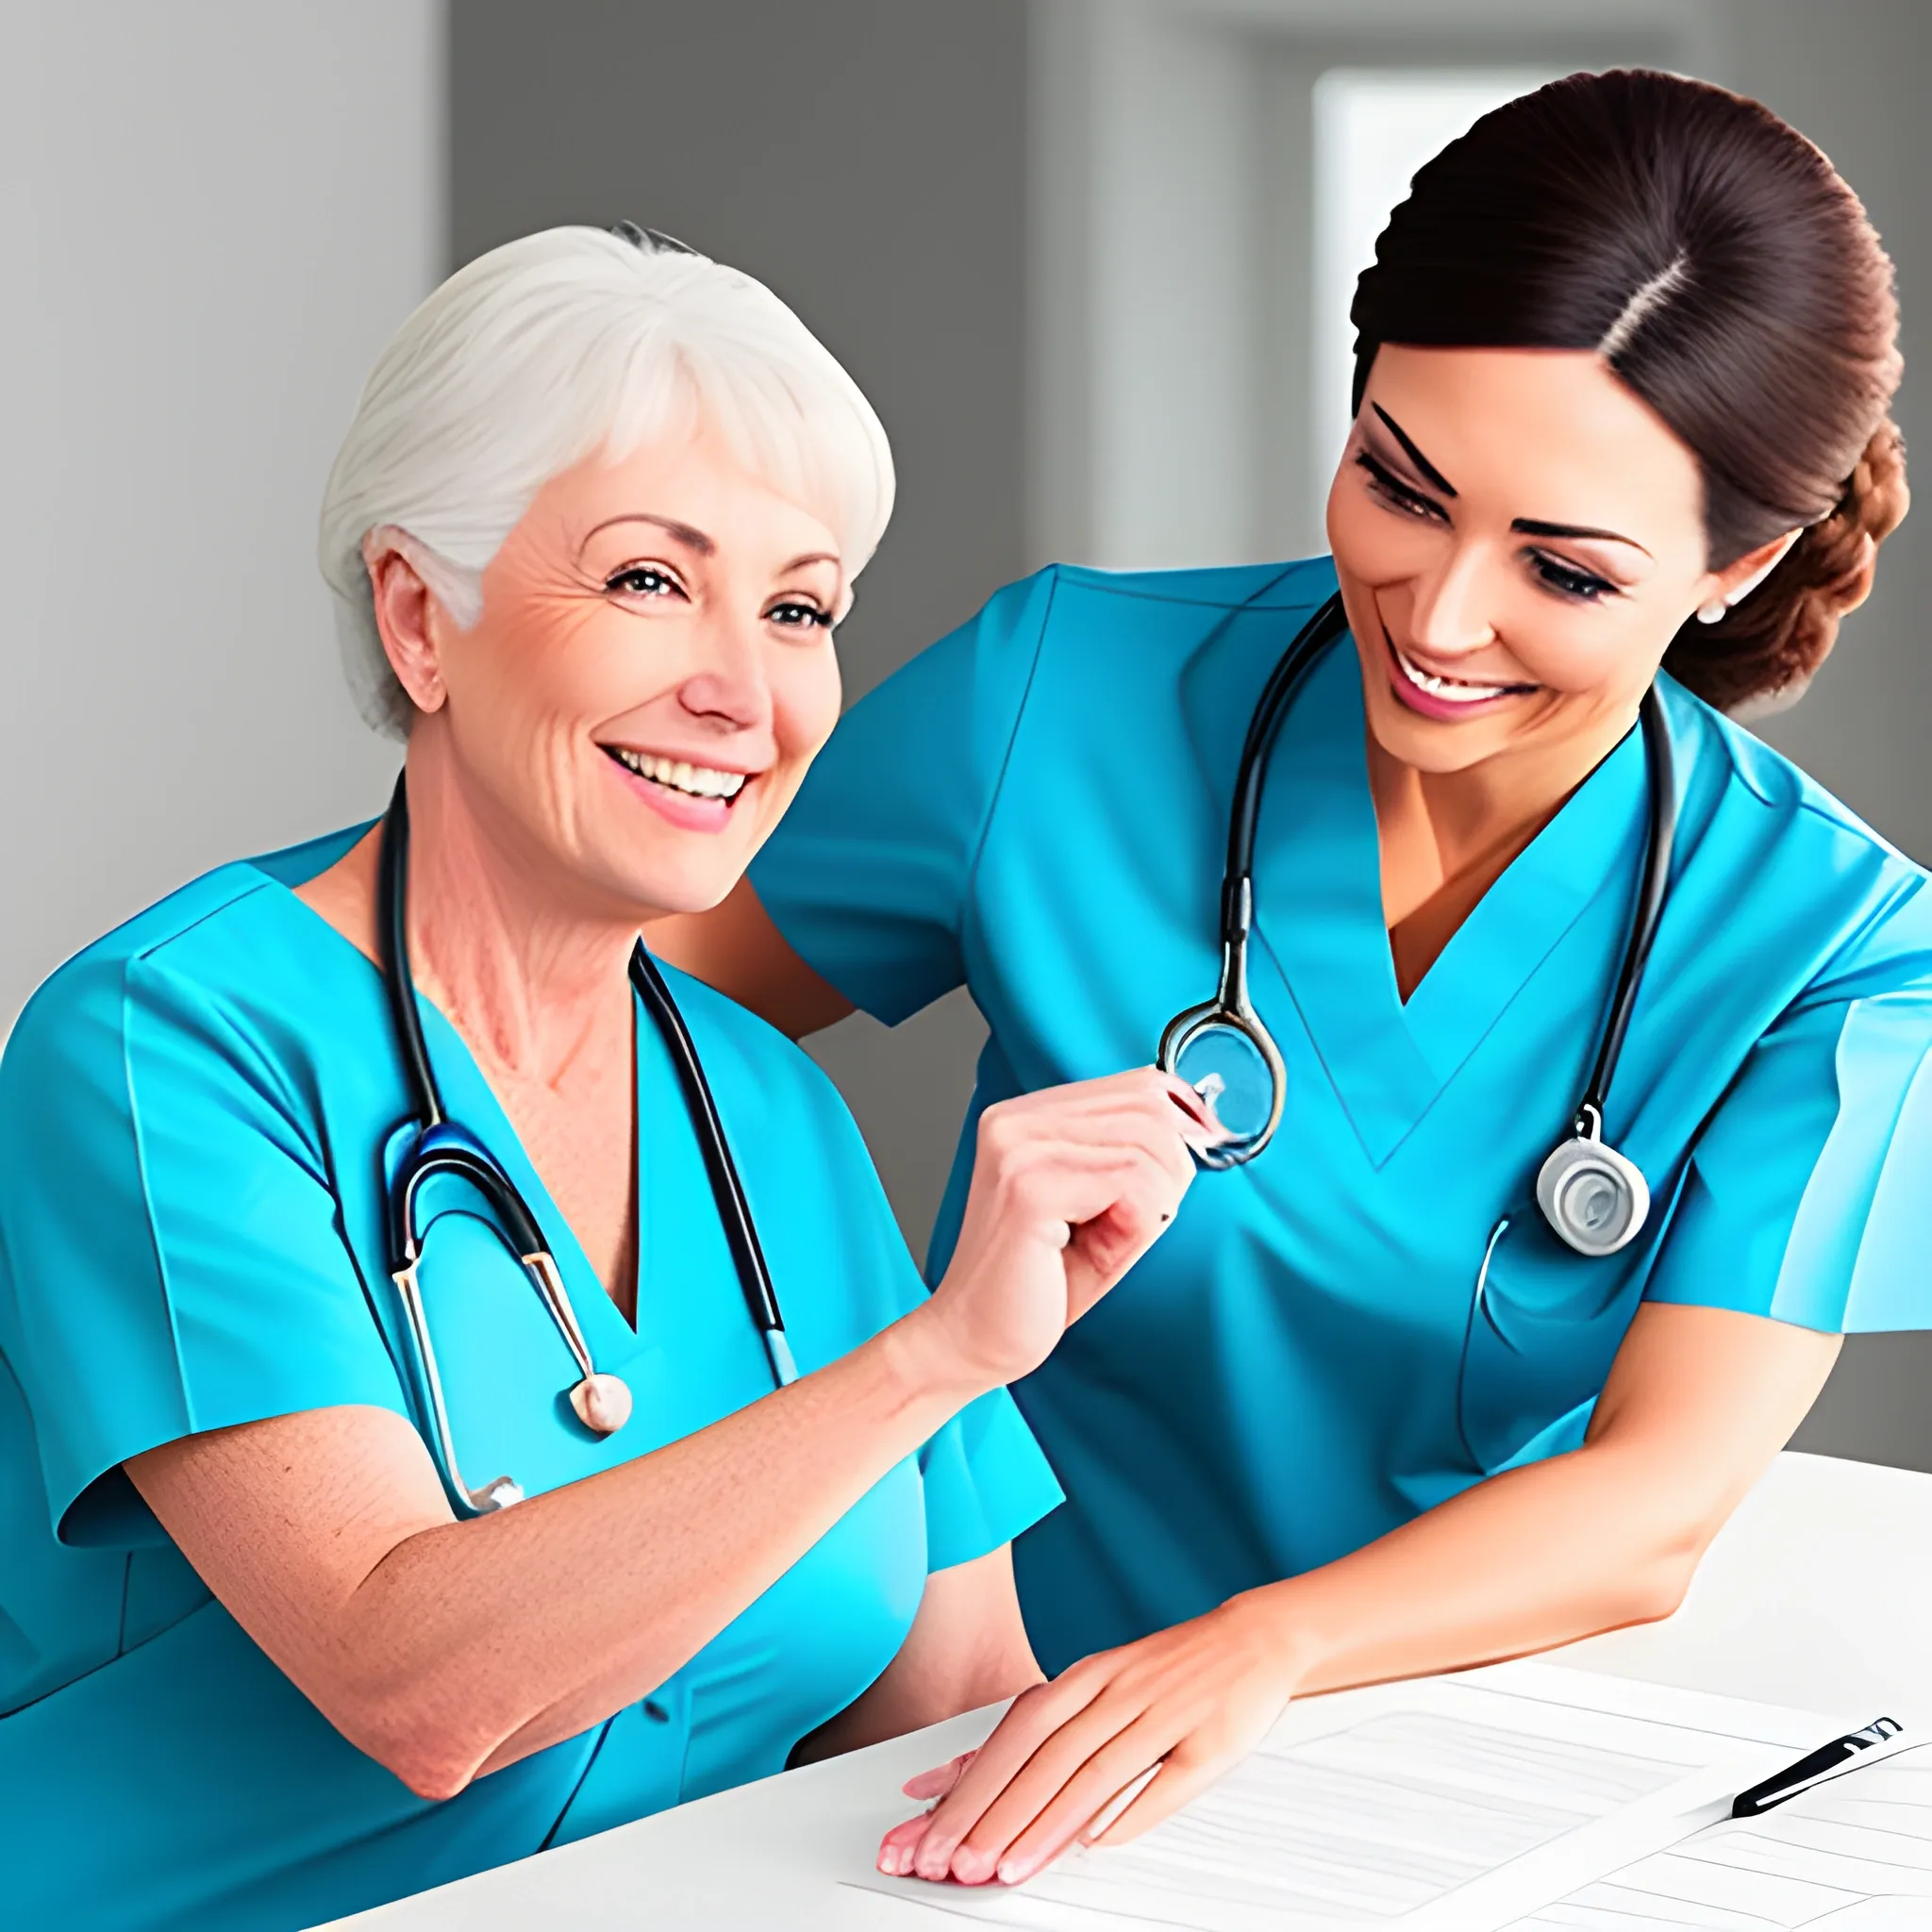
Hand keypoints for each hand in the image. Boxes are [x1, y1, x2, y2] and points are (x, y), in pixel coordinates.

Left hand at [876, 1593, 1298, 1886]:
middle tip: (957, 1862)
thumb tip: (954, 1773)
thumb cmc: (1164, 1669)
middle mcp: (1119, 1692)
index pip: (1017, 1734)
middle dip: (997, 1814)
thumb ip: (1031, 1729)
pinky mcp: (1210, 1741)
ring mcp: (1164, 1714)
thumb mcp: (1093, 1683)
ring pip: (1096, 1773)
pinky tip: (1098, 1844)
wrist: (1254, 1637)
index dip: (974, 1784)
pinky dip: (1131, 1813)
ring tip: (1010, 1866)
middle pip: (1046, 1758)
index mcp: (1088, 1676)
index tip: (936, 1831)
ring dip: (1048, 1823)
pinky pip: (1167, 1782)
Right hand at [920, 1068, 1217, 1388]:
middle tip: (1134, 1224)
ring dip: (1151, 1206)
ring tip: (1105, 1239)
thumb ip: (1138, 1157)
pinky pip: (1132, 1184)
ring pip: (1149, 1147)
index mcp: (1027, 1115)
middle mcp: (1016, 1120)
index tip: (1184, 1174)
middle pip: (1151, 1109)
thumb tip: (1203, 1124)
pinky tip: (1097, 1249)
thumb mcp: (1101, 1204)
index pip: (1139, 1084)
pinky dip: (1136, 1226)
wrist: (974, 1339)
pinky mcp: (1029, 1188)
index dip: (1183, 1127)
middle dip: (1170, 1173)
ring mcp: (1019, 1149)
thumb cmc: (1039, 1281)